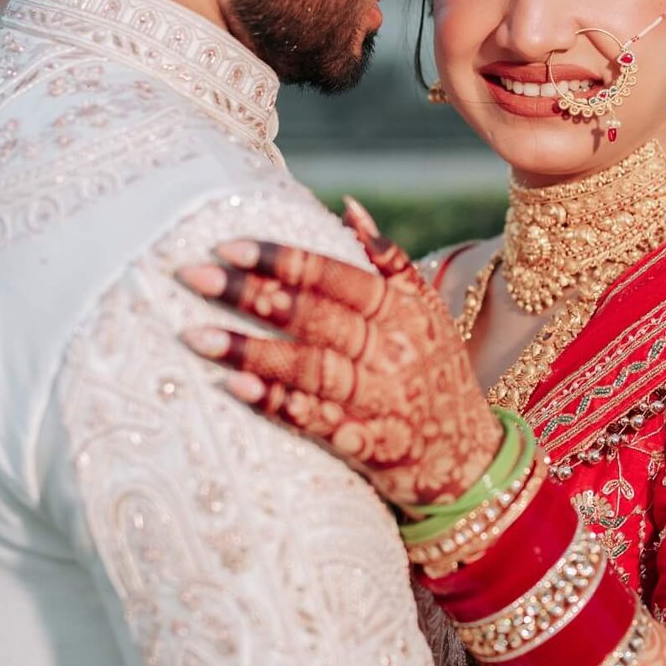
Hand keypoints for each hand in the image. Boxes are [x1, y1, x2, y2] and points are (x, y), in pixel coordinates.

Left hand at [177, 198, 500, 510]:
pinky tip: (237, 388)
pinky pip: (318, 422)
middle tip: (193, 276)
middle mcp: (392, 350)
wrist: (471, 458)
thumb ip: (390, 260)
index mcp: (401, 311)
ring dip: (252, 351)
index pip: (336, 275)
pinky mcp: (371, 444)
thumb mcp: (427, 311)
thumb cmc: (438, 374)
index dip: (283, 259)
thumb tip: (347, 207)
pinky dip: (279, 404)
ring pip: (310, 367)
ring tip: (196, 336)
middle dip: (251, 295)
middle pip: (314, 316)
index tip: (230, 245)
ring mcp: (381, 399)